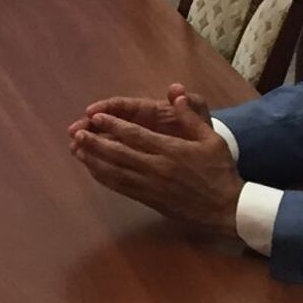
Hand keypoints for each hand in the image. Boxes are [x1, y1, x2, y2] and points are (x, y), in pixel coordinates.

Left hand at [68, 83, 240, 234]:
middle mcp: (156, 168)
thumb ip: (191, 117)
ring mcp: (150, 186)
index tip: (95, 117)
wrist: (226, 209)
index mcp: (171, 150)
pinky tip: (92, 170)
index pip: (135, 136)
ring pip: (115, 172)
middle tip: (76, 133)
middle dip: (95, 143)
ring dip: (93, 161)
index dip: (112, 126)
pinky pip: (120, 188)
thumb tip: (176, 93)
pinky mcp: (148, 200)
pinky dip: (104, 178)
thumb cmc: (219, 171)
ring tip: (76, 150)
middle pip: (118, 154)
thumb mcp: (212, 140)